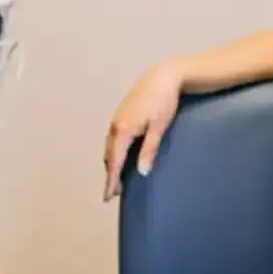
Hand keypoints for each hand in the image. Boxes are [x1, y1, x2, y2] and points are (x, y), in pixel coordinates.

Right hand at [103, 61, 184, 199]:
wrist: (163, 76)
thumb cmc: (164, 101)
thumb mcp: (159, 128)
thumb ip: (149, 150)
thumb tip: (142, 172)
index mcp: (123, 130)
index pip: (115, 162)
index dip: (111, 181)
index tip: (107, 197)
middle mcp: (116, 125)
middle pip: (109, 156)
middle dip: (111, 175)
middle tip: (113, 193)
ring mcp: (118, 118)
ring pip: (110, 147)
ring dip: (112, 163)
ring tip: (117, 178)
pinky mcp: (122, 114)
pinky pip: (113, 138)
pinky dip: (114, 151)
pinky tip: (121, 155)